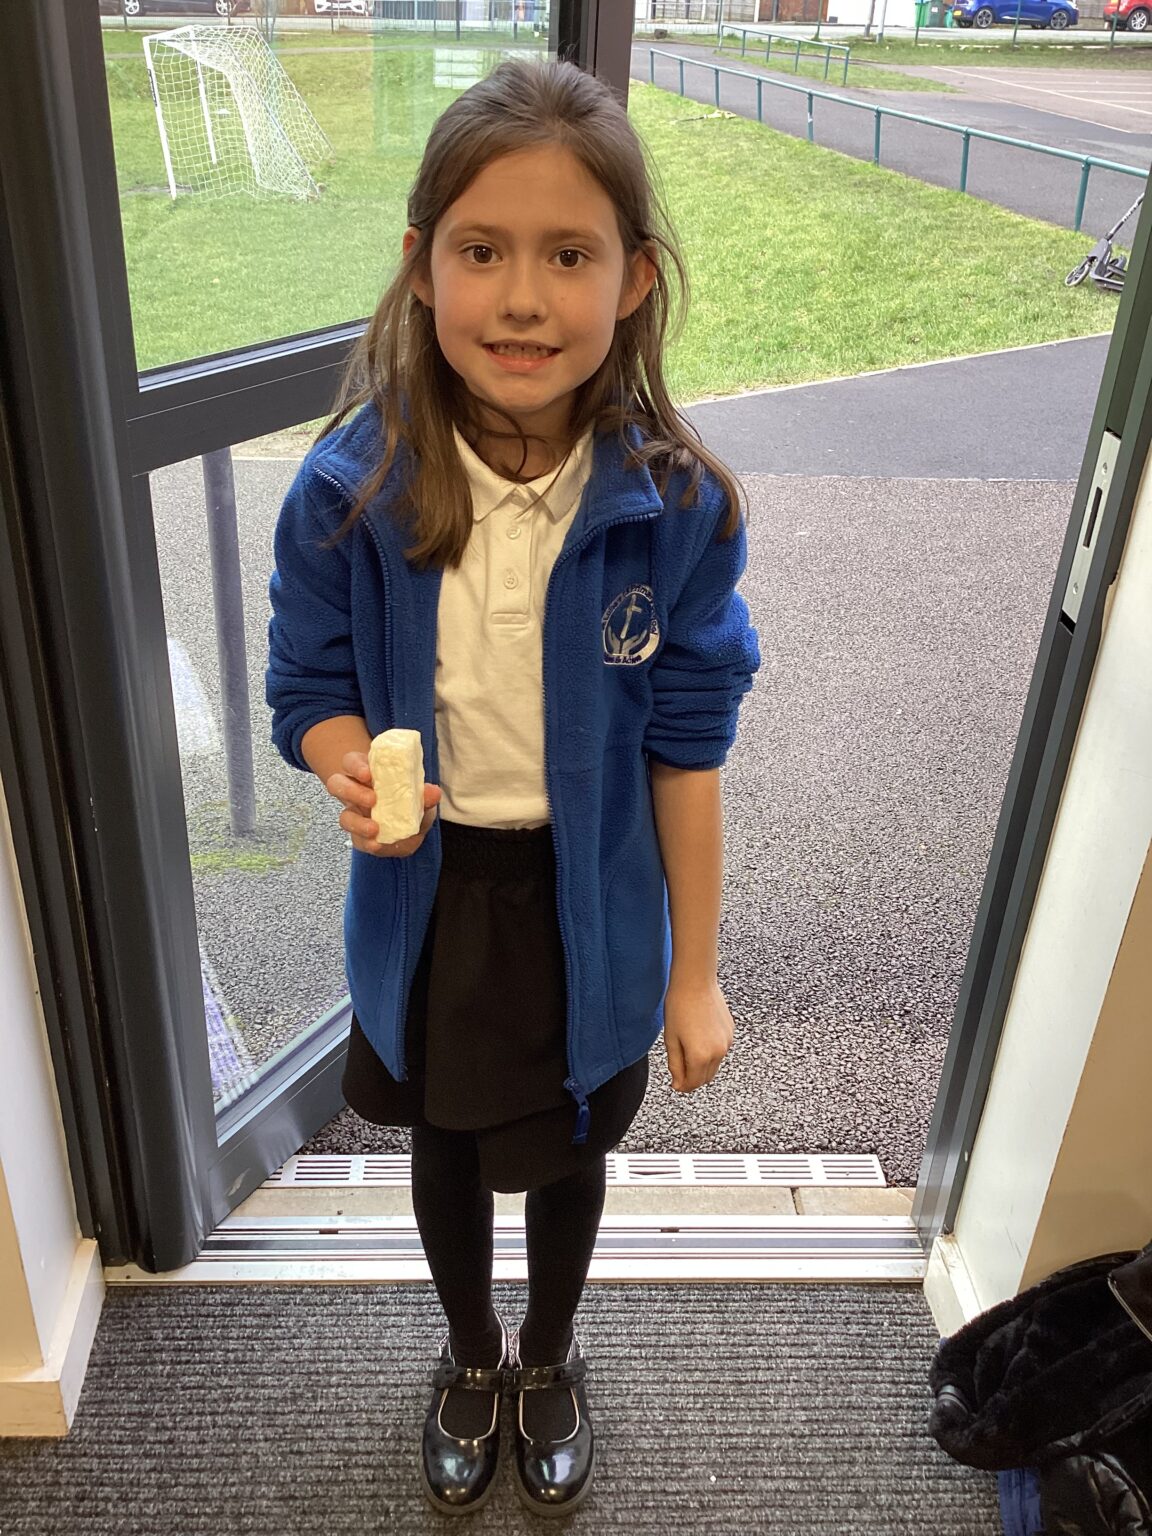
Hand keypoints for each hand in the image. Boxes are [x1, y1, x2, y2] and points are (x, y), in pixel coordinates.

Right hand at [325, 751, 440, 857]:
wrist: (406, 829)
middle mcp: (354, 791)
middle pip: (337, 784)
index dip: (355, 765)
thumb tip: (433, 792)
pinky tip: (377, 844)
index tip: (367, 773)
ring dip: (357, 823)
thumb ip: (425, 796)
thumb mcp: (419, 797)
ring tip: (374, 829)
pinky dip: (367, 842)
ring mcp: (354, 814)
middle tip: (372, 799)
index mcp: (366, 773)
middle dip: (352, 792)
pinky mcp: (357, 836)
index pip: (351, 761)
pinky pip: (355, 839)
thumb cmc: (408, 803)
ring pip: (343, 816)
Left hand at [663, 977, 734, 1092]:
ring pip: (714, 1065)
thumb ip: (675, 1065)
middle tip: (679, 1068)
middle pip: (706, 1078)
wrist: (695, 982)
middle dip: (692, 1078)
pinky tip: (698, 1036)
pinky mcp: (731, 1032)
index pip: (693, 1084)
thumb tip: (678, 1084)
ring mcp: (727, 1042)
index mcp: (700, 1056)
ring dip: (702, 1065)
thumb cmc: (679, 1006)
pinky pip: (720, 1050)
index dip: (682, 1086)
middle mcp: (718, 1052)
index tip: (675, 1084)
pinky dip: (710, 1051)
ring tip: (687, 1047)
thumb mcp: (671, 1039)